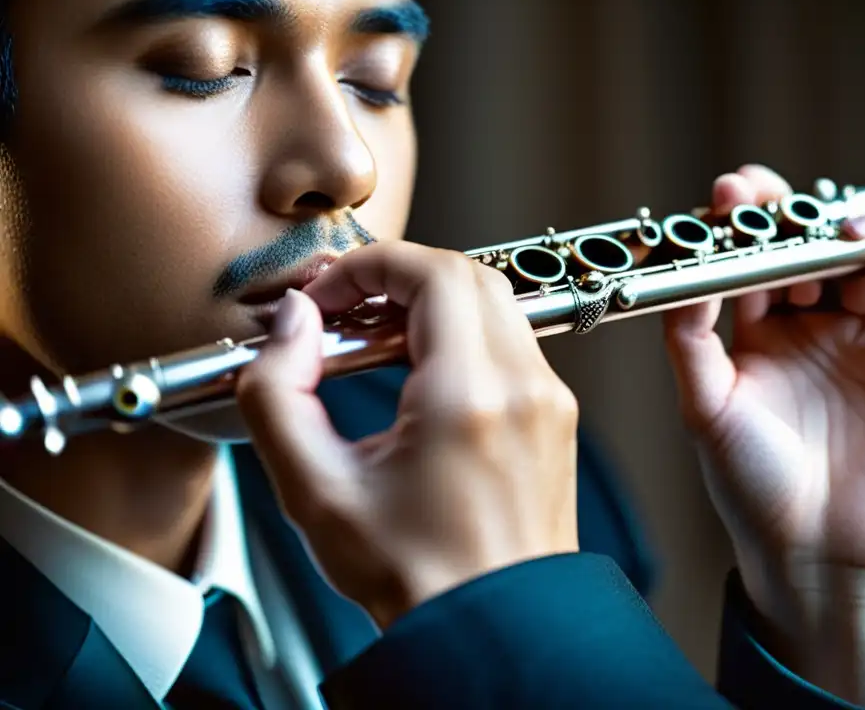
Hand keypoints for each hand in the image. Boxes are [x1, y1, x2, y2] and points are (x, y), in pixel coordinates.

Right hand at [236, 242, 579, 627]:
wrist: (490, 629)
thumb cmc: (417, 580)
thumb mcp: (316, 492)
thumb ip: (278, 395)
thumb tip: (292, 326)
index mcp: (470, 398)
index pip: (432, 274)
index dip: (368, 267)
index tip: (327, 297)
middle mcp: (524, 388)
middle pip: (468, 274)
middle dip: (399, 276)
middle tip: (347, 308)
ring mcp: (549, 401)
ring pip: (494, 302)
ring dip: (430, 301)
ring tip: (373, 342)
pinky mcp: (554, 416)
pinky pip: (511, 342)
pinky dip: (462, 333)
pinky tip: (417, 372)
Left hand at [663, 166, 864, 704]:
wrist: (809, 545)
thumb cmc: (751, 481)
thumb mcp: (704, 403)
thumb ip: (690, 336)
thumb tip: (682, 270)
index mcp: (767, 330)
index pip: (766, 251)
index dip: (753, 216)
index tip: (734, 191)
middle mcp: (822, 326)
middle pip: (827, 242)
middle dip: (808, 215)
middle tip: (788, 206)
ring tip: (844, 243)